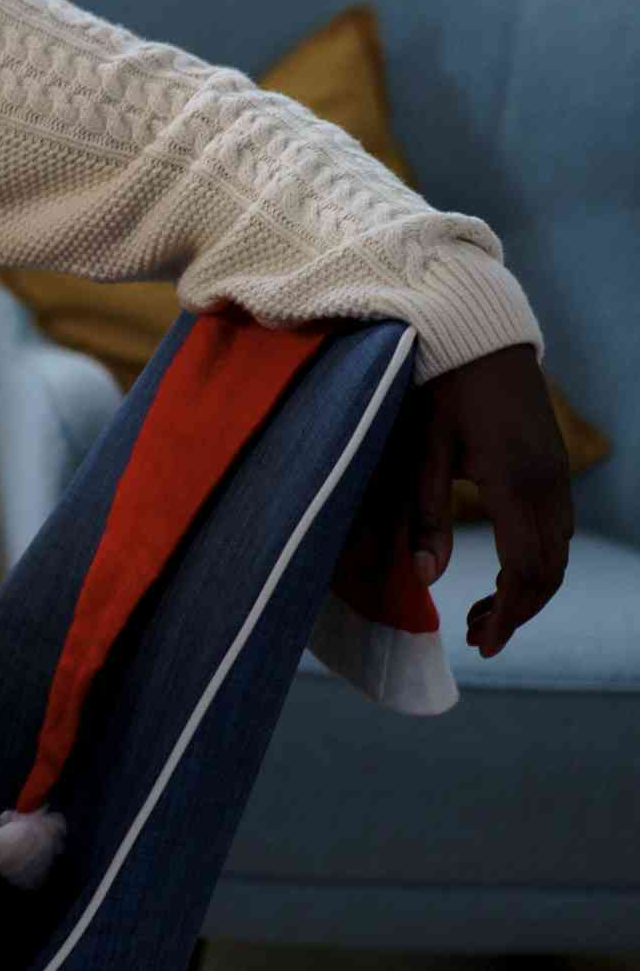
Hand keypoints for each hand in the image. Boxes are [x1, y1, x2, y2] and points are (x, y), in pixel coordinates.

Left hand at [401, 343, 573, 657]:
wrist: (478, 334)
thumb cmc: (440, 387)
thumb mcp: (422, 449)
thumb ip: (425, 514)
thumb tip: (425, 578)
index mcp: (516, 484)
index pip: (527, 572)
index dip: (508, 615)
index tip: (481, 644)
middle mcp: (548, 486)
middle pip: (550, 572)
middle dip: (517, 611)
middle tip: (476, 638)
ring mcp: (556, 475)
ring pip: (557, 554)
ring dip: (527, 589)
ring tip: (481, 613)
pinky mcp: (552, 467)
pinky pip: (555, 530)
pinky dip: (534, 561)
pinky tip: (502, 570)